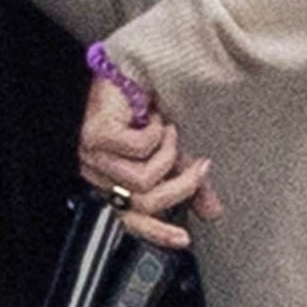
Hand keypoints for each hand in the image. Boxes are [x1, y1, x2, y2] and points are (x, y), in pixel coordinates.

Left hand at [78, 71, 221, 249]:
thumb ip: (191, 184)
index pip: (130, 222)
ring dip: (168, 154)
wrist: (134, 68)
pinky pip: (138, 150)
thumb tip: (213, 212)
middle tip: (200, 168)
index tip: (185, 239)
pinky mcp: (96, 134)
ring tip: (171, 133)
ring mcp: (94, 156)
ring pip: (143, 180)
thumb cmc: (149, 109)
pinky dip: (156, 134)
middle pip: (144, 204)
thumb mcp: (176, 154)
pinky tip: (156, 120)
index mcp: (112, 184)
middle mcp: (99, 175)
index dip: (157, 233)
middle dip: (180, 187)